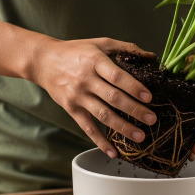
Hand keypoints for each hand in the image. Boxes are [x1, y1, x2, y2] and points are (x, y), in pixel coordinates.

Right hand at [30, 38, 156, 157]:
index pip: (117, 77)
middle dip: (134, 110)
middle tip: (152, 120)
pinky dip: (100, 141)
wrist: (43, 61)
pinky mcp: (71, 109)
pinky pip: (87, 128)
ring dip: (122, 127)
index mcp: (95, 61)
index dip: (133, 87)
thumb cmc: (76, 51)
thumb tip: (151, 56)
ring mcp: (77, 96)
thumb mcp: (99, 43)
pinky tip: (113, 152)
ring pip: (102, 115)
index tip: (149, 97)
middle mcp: (86, 79)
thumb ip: (125, 48)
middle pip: (113, 98)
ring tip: (140, 136)